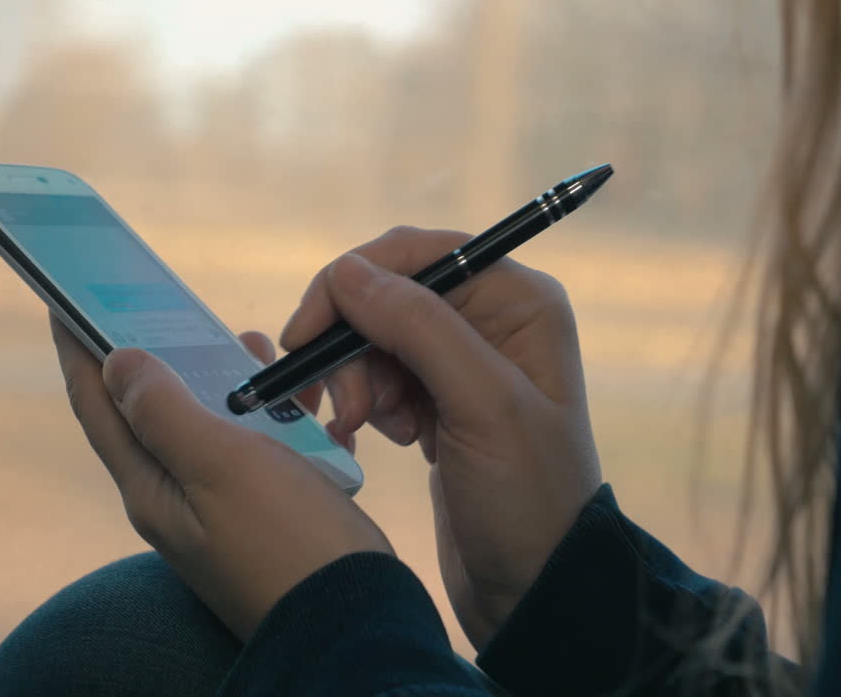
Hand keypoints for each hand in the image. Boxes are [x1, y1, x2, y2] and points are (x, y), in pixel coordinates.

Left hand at [48, 312, 391, 639]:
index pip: (99, 405)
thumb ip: (164, 411)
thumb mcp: (222, 464)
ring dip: (234, 383)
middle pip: (157, 410)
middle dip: (169, 355)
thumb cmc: (289, 540)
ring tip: (260, 349)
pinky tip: (305, 403)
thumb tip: (116, 361)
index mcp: (152, 486)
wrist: (354, 614)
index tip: (66, 300)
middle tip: (183, 311)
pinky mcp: (269, 511)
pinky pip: (262, 448)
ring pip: (217, 424)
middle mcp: (179, 497)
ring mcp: (224, 507)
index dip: (79, 349)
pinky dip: (278, 416)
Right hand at [280, 226, 601, 649]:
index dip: (355, 283)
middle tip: (345, 406)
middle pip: (390, 295)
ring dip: (359, 381)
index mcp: (519, 300)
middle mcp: (495, 319)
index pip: (418, 254)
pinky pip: (384, 378)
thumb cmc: (525, 496)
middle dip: (353, 345)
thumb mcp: (480, 405)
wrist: (534, 586)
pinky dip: (372, 405)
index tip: (307, 334)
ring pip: (378, 338)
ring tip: (368, 429)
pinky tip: (390, 440)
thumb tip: (347, 271)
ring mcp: (467, 363)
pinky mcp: (443, 402)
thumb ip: (418, 327)